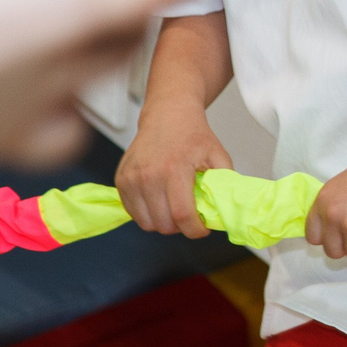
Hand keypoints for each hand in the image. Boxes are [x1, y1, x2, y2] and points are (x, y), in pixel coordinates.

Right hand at [117, 107, 232, 238]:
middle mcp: (148, 176)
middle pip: (163, 224)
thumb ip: (224, 184)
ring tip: (175, 209)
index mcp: (174, 170)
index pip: (182, 215)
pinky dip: (147, 214)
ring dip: (163, 222)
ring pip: (146, 223)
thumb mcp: (218, 156)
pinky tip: (160, 202)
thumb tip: (226, 211)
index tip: (203, 229)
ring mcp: (130, 179)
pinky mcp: (120, 180)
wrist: (168, 116)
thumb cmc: (194, 136)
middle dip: (181, 227)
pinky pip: (132, 212)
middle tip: (191, 217)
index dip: (195, 230)